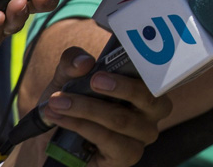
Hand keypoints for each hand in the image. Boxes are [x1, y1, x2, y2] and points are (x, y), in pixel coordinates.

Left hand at [9, 47, 171, 166]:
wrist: (58, 144)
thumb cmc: (74, 105)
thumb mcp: (68, 79)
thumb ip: (72, 64)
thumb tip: (84, 62)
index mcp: (148, 86)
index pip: (154, 73)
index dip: (142, 65)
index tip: (121, 59)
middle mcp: (153, 111)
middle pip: (147, 96)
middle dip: (120, 87)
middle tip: (94, 80)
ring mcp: (143, 135)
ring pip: (121, 119)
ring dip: (87, 108)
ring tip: (58, 102)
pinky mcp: (128, 155)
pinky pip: (107, 138)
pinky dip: (81, 126)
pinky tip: (61, 119)